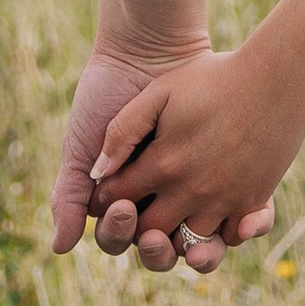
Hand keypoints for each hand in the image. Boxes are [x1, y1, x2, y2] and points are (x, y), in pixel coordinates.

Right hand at [52, 39, 231, 269]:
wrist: (148, 51)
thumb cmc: (106, 98)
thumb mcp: (84, 145)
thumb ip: (69, 194)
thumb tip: (59, 248)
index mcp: (123, 200)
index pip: (120, 239)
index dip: (119, 234)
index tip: (124, 210)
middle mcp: (160, 204)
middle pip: (160, 252)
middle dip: (158, 252)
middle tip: (157, 238)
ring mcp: (198, 195)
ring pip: (202, 244)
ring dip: (201, 254)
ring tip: (198, 247)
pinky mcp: (234, 182)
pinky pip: (244, 220)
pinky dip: (245, 228)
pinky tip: (240, 223)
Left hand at [86, 41, 304, 261]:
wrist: (276, 76)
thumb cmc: (213, 78)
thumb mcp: (160, 92)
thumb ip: (122, 131)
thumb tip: (98, 172)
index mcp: (163, 165)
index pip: (119, 199)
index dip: (107, 199)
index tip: (106, 193)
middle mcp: (191, 191)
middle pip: (149, 232)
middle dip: (135, 230)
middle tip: (135, 216)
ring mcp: (224, 200)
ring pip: (187, 245)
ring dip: (174, 240)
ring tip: (169, 224)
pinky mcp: (252, 202)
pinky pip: (228, 237)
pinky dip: (217, 236)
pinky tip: (209, 221)